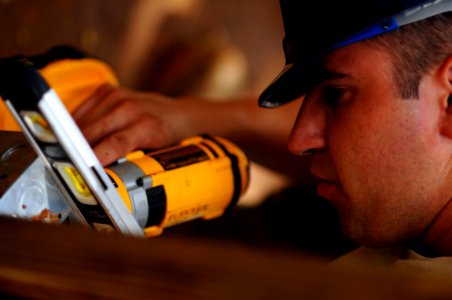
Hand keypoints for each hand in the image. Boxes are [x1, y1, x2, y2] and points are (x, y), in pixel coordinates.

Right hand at [73, 84, 201, 165]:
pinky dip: (76, 125)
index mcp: (146, 125)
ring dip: (74, 138)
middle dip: (77, 150)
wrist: (178, 114)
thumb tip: (106, 176)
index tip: (82, 169)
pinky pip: (82, 110)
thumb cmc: (167, 136)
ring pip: (83, 121)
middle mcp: (130, 108)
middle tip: (68, 166)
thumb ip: (132, 162)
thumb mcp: (155, 154)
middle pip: (92, 132)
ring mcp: (117, 96)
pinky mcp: (107, 90)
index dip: (95, 157)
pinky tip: (77, 136)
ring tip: (70, 153)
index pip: (115, 143)